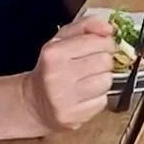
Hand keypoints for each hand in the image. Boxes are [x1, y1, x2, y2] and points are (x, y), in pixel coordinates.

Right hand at [23, 15, 115, 132]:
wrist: (33, 102)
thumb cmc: (51, 67)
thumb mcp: (62, 39)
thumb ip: (86, 26)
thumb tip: (109, 28)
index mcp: (54, 53)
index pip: (99, 42)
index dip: (105, 43)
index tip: (100, 47)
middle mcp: (58, 76)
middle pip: (105, 62)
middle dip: (104, 61)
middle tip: (93, 64)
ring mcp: (64, 99)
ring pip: (107, 82)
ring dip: (102, 79)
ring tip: (89, 80)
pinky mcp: (73, 117)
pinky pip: (102, 102)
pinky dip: (98, 97)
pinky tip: (85, 95)